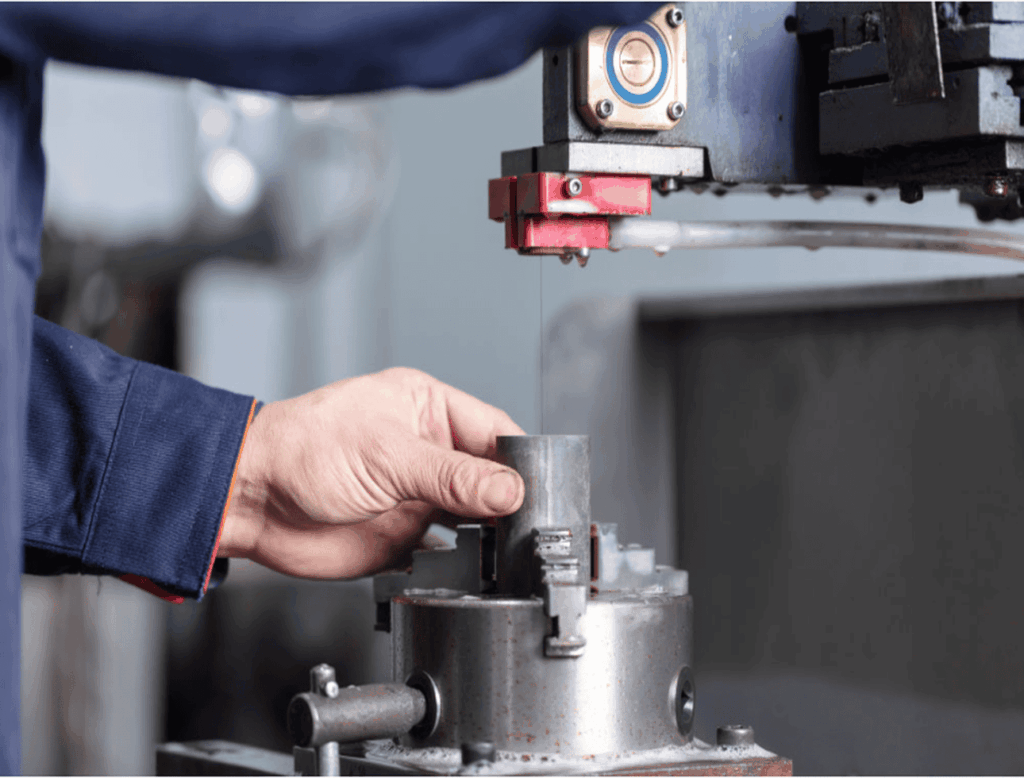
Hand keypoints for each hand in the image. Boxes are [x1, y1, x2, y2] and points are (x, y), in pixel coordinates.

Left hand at [217, 367, 525, 578]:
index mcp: (428, 410)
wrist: (252, 500)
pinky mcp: (404, 537)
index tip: (540, 487)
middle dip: (509, 500)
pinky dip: (461, 562)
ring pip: (474, 517)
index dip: (519, 460)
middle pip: (489, 477)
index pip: (493, 431)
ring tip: (501, 546)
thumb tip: (509, 490)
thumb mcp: (389, 456)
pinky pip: (447, 552)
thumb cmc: (303, 451)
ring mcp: (417, 495)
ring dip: (488, 533)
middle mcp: (427, 452)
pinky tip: (468, 566)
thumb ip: (453, 477)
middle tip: (526, 524)